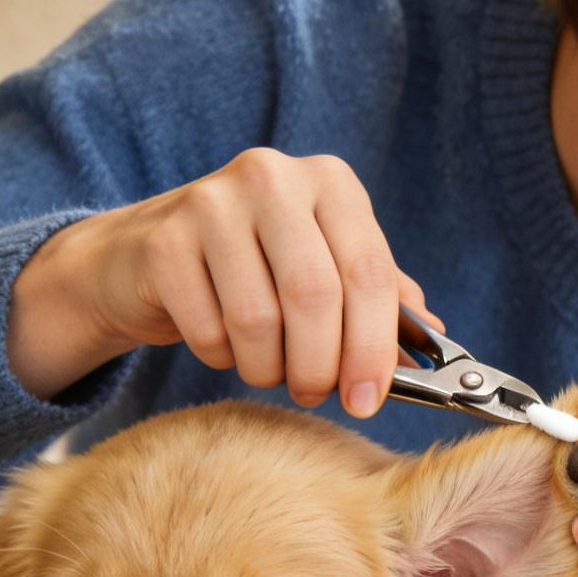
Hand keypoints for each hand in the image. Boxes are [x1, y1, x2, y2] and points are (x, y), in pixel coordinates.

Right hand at [8, 147, 439, 406]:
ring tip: (267, 366)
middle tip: (314, 394)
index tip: (370, 399)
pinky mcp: (164, 240)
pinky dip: (221, 356)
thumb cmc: (254, 267)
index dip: (375, 346)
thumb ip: (381, 298)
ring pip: (259, 320)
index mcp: (331, 182)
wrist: (142, 257)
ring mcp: (212, 202)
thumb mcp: (325, 268)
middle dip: (321, 365)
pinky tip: (221, 342)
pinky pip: (208, 329)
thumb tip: (435, 342)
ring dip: (267, 366)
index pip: (369, 272)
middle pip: (315, 295)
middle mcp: (274, 177)